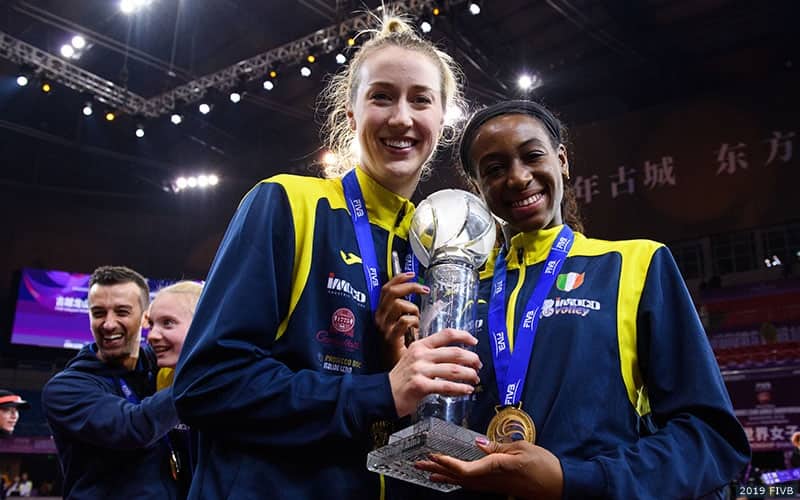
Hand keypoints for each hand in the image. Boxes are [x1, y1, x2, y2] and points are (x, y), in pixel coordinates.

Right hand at [375, 272, 428, 366]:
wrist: (392, 378)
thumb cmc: (400, 354)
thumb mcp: (402, 330)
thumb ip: (407, 316)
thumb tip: (422, 301)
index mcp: (382, 314)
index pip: (386, 288)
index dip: (398, 278)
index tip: (411, 273)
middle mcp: (380, 318)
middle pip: (391, 292)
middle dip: (409, 286)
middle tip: (424, 290)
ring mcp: (383, 328)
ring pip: (399, 305)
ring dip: (413, 310)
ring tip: (417, 322)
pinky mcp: (389, 338)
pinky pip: (404, 321)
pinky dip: (413, 323)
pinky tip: (415, 332)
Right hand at [388, 328, 480, 416]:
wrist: (384, 394)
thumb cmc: (402, 378)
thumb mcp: (414, 358)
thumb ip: (432, 354)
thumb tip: (458, 356)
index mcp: (420, 345)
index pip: (447, 334)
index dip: (464, 336)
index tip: (474, 342)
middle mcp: (421, 355)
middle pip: (454, 352)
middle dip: (471, 359)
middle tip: (478, 365)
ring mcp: (420, 370)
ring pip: (453, 370)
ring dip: (469, 374)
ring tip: (475, 378)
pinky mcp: (420, 386)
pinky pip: (446, 386)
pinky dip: (460, 388)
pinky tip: (467, 390)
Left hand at [415, 437, 563, 499]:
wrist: (559, 486)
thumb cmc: (544, 466)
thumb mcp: (522, 449)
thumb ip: (498, 447)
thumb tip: (478, 443)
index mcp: (495, 468)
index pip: (464, 469)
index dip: (446, 463)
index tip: (432, 455)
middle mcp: (491, 481)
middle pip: (458, 477)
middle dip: (437, 470)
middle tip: (418, 464)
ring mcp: (494, 486)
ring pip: (463, 482)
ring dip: (445, 476)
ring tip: (428, 473)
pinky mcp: (498, 487)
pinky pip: (472, 484)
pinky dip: (458, 480)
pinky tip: (452, 479)